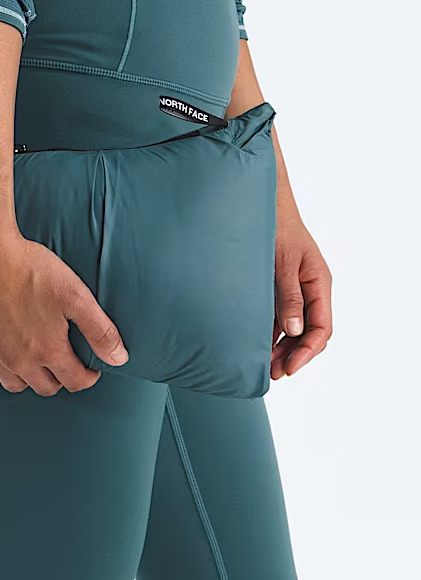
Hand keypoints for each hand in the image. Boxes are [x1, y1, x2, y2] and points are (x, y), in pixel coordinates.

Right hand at [0, 230, 128, 395]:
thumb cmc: (30, 268)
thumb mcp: (75, 295)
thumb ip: (99, 330)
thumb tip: (119, 359)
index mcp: (48, 350)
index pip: (74, 381)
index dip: (88, 377)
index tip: (91, 369)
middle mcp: (18, 360)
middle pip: (44, 387)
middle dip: (60, 378)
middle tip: (64, 362)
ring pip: (13, 385)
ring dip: (27, 378)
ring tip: (35, 362)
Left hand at [271, 208, 332, 379]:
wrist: (265, 206)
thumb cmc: (278, 228)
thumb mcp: (283, 262)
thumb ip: (289, 295)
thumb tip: (294, 331)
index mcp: (319, 285)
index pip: (321, 328)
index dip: (307, 352)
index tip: (290, 368)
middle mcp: (311, 290)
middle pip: (310, 333)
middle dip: (294, 356)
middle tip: (274, 374)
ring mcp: (295, 290)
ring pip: (294, 329)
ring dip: (282, 348)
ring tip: (266, 367)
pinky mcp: (279, 289)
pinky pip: (279, 317)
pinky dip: (271, 333)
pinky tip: (257, 346)